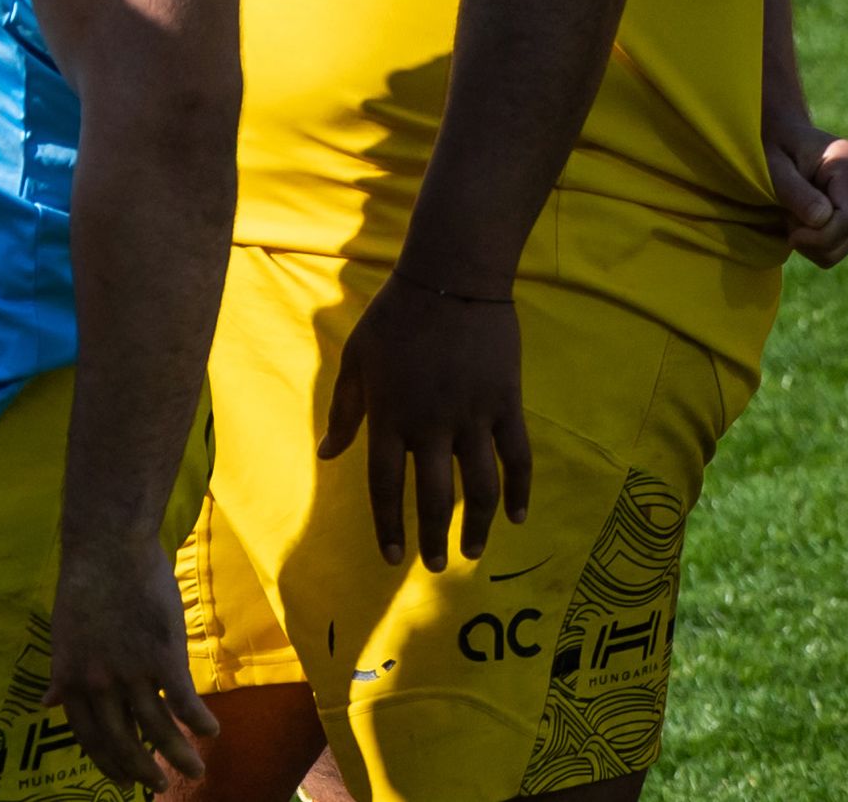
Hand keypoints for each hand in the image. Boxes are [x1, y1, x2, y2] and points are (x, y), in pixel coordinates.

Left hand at [48, 534, 216, 789]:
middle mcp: (97, 683)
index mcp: (70, 677)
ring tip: (195, 770)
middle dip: (143, 771)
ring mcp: (130, 671)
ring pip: (159, 730)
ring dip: (180, 755)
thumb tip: (47, 703)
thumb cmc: (86, 587)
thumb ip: (61, 674)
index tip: (122, 781)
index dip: (107, 763)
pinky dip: (200, 722)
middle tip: (160, 786)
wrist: (107, 547)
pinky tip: (212, 731)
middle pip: (123, 743)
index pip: (88, 736)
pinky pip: (184, 703)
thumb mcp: (62, 635)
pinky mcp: (163, 657)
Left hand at [319, 270, 530, 568]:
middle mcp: (431, 424)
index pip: (386, 484)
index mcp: (390, 415)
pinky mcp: (506, 405)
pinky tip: (518, 517)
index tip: (392, 557)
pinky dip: (520, 490)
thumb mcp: (356, 359)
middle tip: (436, 566)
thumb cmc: (393, 318)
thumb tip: (328, 454)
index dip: (389, 523)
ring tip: (473, 551)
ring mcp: (473, 416)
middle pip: (435, 495)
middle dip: (434, 536)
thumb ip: (346, 411)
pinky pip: (518, 457)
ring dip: (478, 525)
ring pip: (481, 486)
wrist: (449, 281)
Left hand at [773, 118, 847, 265]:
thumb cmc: (771, 147)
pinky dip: (816, 242)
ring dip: (810, 239)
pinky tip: (803, 217)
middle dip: (810, 236)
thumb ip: (793, 191)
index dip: (820, 237)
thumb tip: (822, 220)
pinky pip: (840, 248)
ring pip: (843, 247)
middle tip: (785, 211)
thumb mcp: (771, 164)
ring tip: (793, 210)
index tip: (791, 236)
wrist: (783, 139)